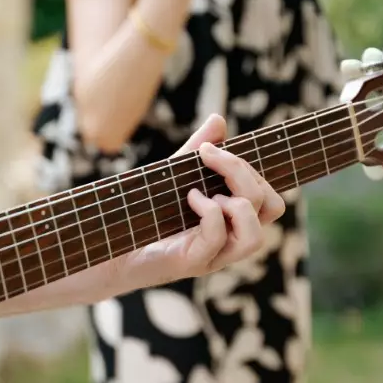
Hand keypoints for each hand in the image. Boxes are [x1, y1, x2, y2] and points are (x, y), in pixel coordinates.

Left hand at [115, 114, 283, 284]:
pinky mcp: (192, 263)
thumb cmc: (145, 215)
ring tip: (204, 191)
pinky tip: (189, 198)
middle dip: (244, 175)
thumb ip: (197, 151)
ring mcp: (214, 256)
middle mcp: (230, 242)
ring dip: (236, 203)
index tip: (212, 149)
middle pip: (271, 209)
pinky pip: (217, 238)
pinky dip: (208, 211)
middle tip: (209, 158)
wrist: (111, 250)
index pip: (271, 200)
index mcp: (233, 222)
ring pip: (254, 236)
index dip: (253, 170)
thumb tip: (219, 119)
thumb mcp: (173, 177)